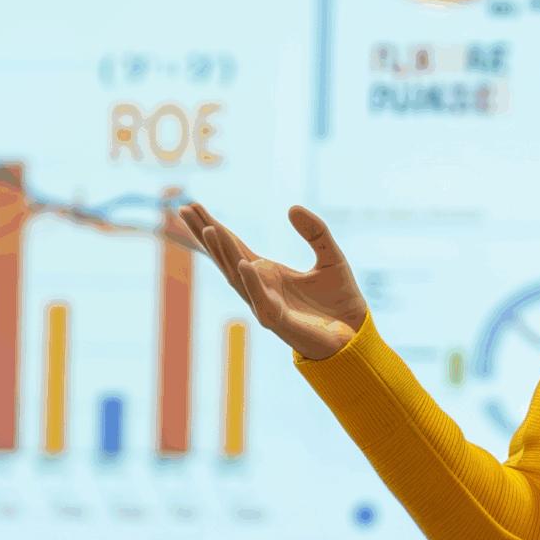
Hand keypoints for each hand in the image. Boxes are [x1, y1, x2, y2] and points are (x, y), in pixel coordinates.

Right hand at [177, 202, 369, 361]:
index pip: (234, 246)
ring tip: (210, 228)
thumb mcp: (330, 256)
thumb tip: (292, 208)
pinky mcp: (280, 321)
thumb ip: (315, 232)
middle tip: (183, 210)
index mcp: (268, 273)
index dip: (213, 226)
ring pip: (238, 276)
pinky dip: (252, 281)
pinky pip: (262, 299)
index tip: (192, 206)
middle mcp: (260, 287)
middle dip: (205, 235)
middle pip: (226, 257)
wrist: (356, 334)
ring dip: (224, 253)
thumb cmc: (339, 300)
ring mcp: (266, 304)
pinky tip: (243, 262)